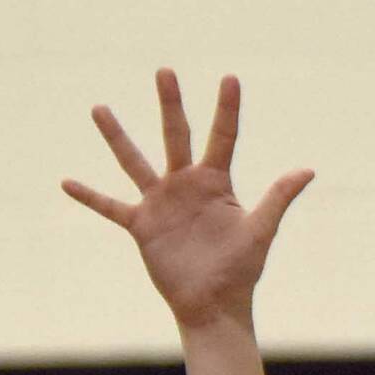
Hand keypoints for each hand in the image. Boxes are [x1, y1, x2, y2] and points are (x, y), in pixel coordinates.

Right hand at [63, 70, 312, 331]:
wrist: (214, 303)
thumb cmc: (241, 268)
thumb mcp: (261, 230)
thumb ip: (278, 198)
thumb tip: (308, 170)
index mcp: (217, 182)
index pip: (224, 137)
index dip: (227, 108)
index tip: (230, 77)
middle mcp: (186, 184)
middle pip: (176, 136)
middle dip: (171, 104)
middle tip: (165, 70)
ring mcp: (161, 203)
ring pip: (135, 161)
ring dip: (117, 136)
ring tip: (100, 108)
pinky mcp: (142, 225)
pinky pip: (111, 207)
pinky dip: (90, 196)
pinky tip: (66, 182)